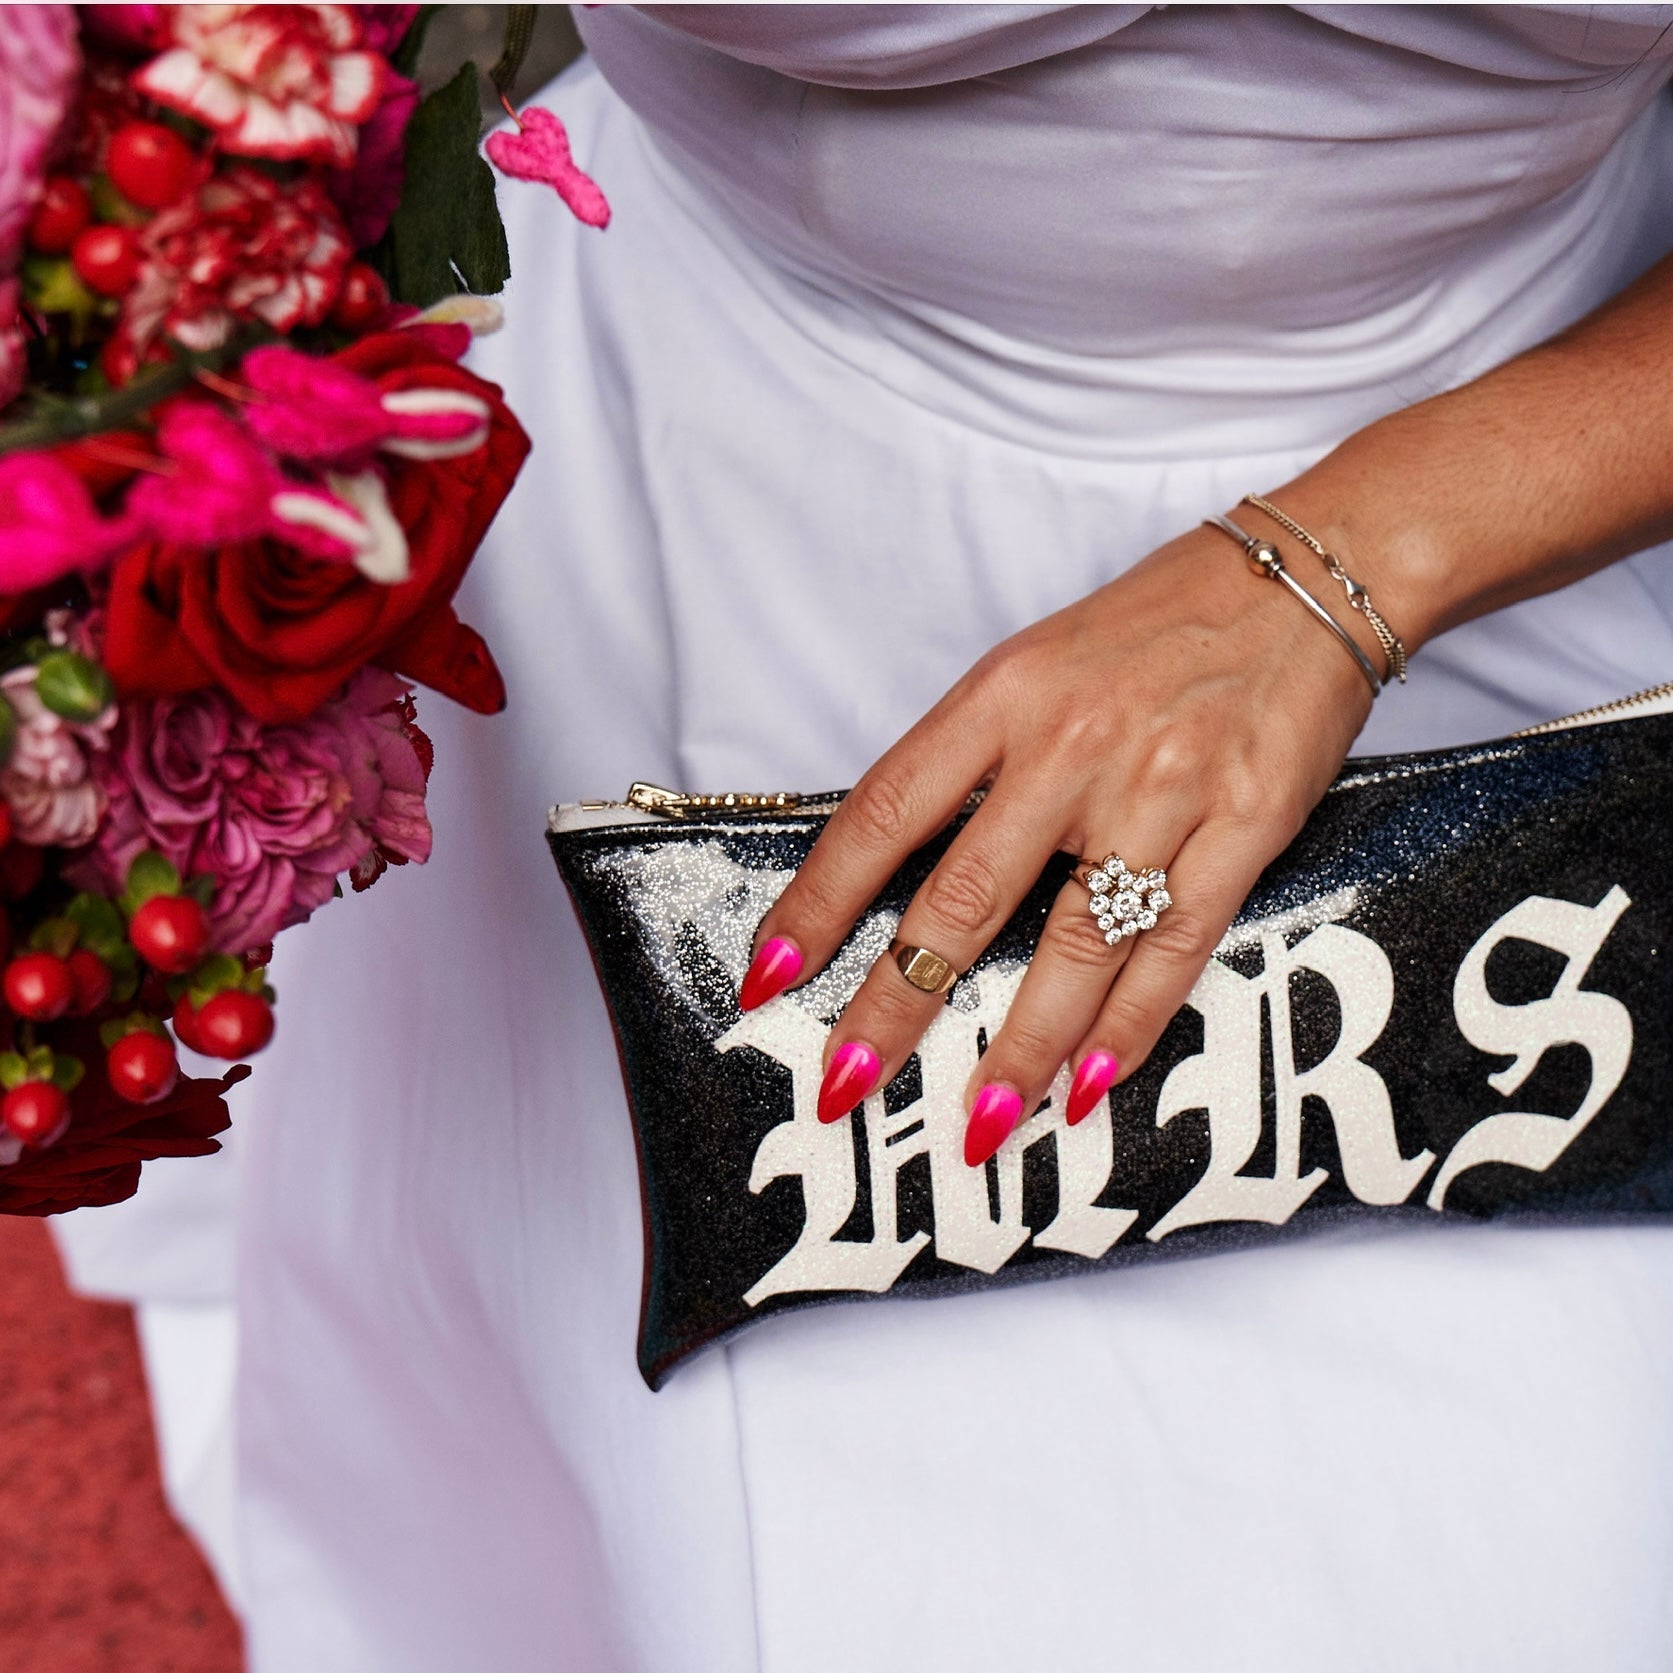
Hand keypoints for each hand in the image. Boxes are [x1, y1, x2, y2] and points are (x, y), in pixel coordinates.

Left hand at [739, 518, 1379, 1164]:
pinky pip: (1174, 944)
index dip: (818, 903)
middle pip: (963, 896)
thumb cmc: (1154, 628)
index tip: (771, 975)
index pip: (883, 812)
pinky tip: (1089, 1082)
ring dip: (1020, 1046)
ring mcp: (1162, 788)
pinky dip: (1130, 1023)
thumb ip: (972, 761)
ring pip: (1074, 941)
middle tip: (846, 1082)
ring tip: (978, 1122)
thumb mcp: (1035, 665)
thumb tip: (900, 875)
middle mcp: (1072, 743)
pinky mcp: (1245, 825)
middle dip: (896, 1003)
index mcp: (1002, 695)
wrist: (1306, 577)